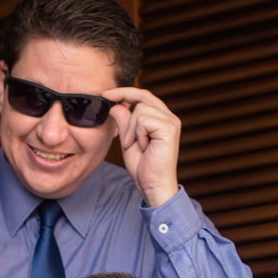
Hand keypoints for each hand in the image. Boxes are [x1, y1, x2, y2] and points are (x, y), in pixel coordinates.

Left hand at [105, 88, 180, 207]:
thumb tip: (116, 105)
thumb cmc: (143, 167)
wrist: (153, 185)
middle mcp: (169, 117)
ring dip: (131, 129)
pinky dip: (137, 134)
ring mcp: (171, 121)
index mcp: (161, 119)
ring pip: (140, 109)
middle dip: (124, 100)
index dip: (125, 92)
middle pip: (143, 97)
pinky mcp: (169, 128)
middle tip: (110, 107)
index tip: (107, 94)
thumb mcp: (128, 140)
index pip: (144, 96)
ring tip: (135, 145)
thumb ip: (124, 123)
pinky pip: (143, 120)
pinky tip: (143, 147)